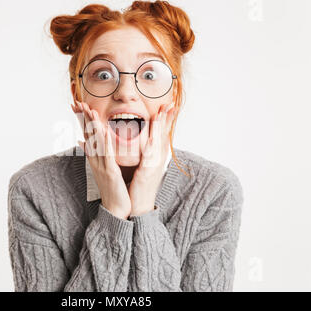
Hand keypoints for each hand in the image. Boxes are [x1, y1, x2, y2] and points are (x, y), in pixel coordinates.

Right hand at [72, 101, 131, 219]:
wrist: (115, 210)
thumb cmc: (111, 190)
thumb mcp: (101, 170)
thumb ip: (93, 155)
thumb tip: (82, 143)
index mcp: (95, 159)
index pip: (86, 135)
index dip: (82, 120)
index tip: (77, 106)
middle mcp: (96, 160)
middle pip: (87, 136)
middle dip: (83, 118)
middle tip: (78, 103)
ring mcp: (102, 166)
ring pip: (96, 142)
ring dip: (92, 125)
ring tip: (89, 110)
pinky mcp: (110, 172)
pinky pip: (107, 154)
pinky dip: (104, 141)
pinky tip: (102, 131)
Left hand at [128, 102, 175, 216]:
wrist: (140, 207)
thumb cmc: (139, 187)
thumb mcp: (144, 167)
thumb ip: (145, 154)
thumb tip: (145, 143)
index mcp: (155, 157)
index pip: (162, 134)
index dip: (166, 119)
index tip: (169, 105)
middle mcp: (157, 159)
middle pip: (163, 134)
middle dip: (167, 118)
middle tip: (170, 103)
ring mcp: (154, 165)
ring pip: (158, 141)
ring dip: (160, 125)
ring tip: (162, 111)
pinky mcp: (147, 172)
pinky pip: (148, 155)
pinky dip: (149, 143)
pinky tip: (150, 135)